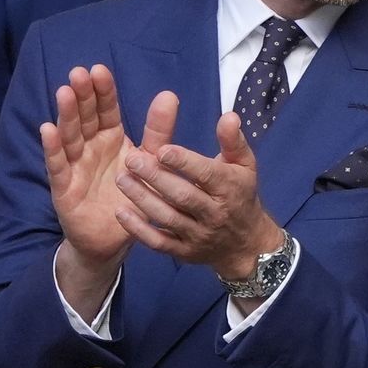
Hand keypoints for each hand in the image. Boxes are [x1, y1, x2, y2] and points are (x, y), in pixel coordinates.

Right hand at [42, 65, 175, 314]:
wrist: (114, 239)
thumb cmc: (132, 195)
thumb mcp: (151, 160)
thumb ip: (159, 131)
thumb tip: (169, 93)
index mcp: (111, 138)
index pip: (106, 110)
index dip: (103, 91)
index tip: (100, 69)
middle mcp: (90, 148)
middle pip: (85, 118)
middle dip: (83, 96)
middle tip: (80, 73)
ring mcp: (74, 166)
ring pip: (70, 136)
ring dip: (67, 115)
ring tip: (65, 92)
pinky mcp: (64, 188)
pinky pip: (57, 166)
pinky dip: (53, 148)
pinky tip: (48, 129)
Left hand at [114, 111, 281, 279]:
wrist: (246, 243)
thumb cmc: (241, 194)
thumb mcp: (245, 165)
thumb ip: (233, 140)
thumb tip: (229, 115)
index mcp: (230, 188)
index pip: (206, 174)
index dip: (184, 162)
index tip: (161, 149)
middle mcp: (215, 213)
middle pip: (183, 196)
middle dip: (156, 178)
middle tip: (131, 159)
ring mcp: (198, 235)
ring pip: (168, 218)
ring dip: (142, 199)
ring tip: (122, 179)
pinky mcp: (184, 252)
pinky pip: (159, 243)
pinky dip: (139, 230)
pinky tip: (121, 213)